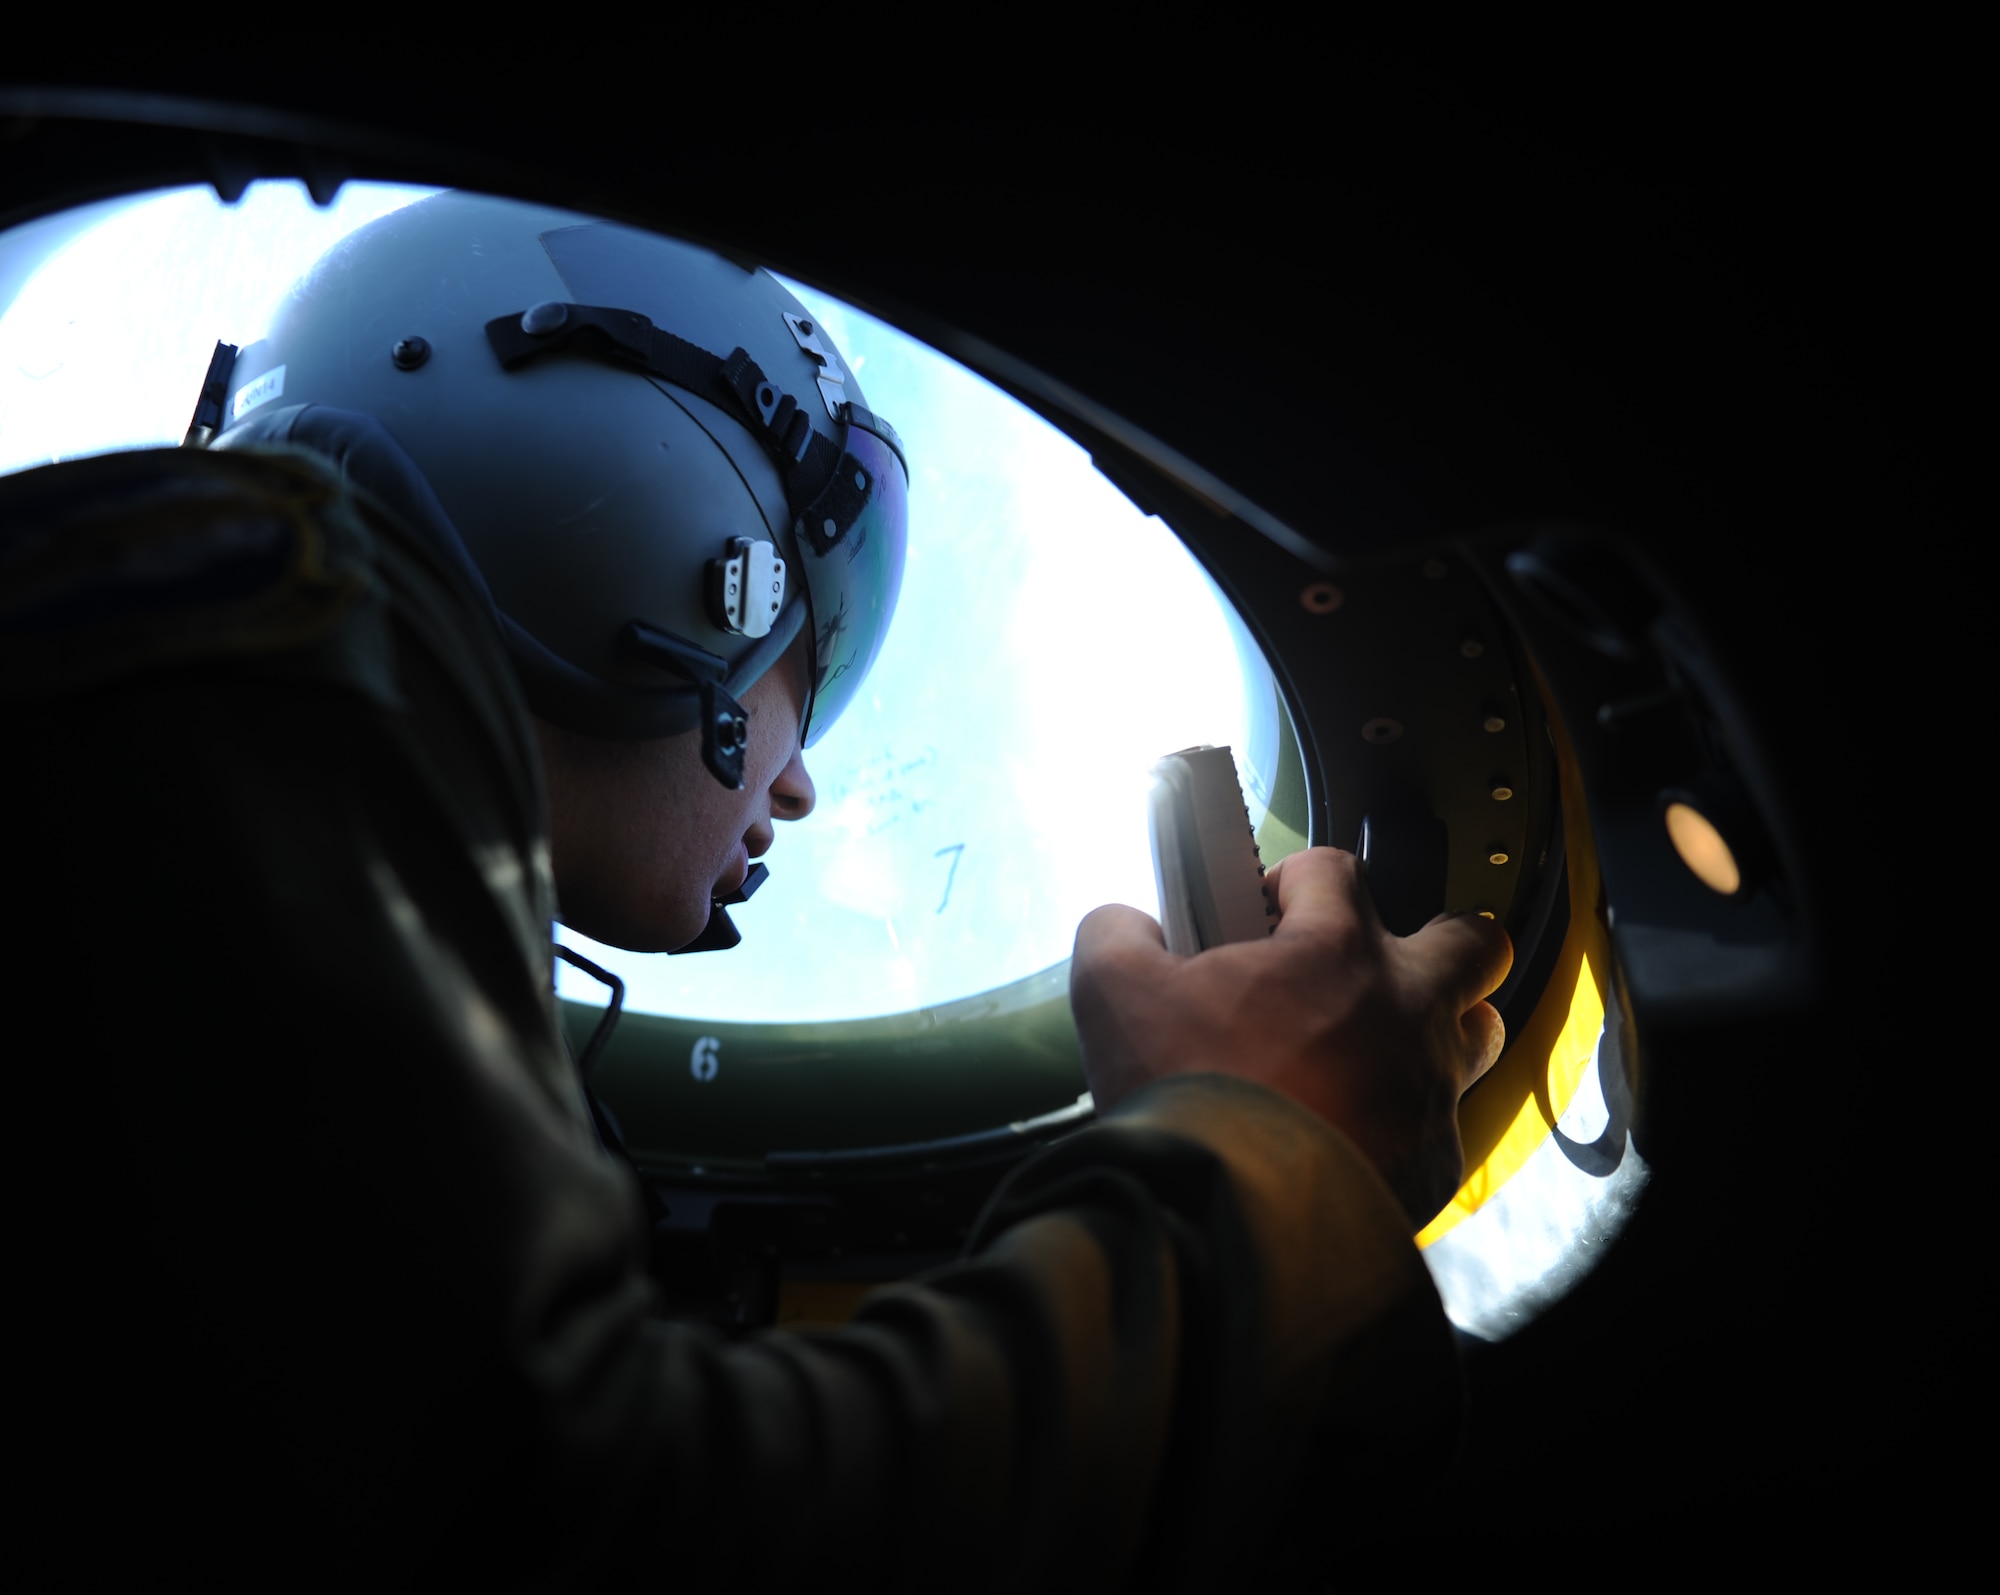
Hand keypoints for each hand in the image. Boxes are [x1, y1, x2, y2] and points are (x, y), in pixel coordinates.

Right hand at [1071, 847, 1512, 1225]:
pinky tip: (1354, 1137)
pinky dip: (1404, 1123)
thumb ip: (1117, 934)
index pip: (1337, 870)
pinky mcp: (1436, 1163)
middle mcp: (1407, 1009)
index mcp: (1339, 950)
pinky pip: (1441, 1126)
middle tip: (1369, 967)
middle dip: (1431, 940)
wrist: (1233, 1221)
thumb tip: (1126, 925)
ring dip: (1439, 1027)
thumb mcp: (1113, 993)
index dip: (1295, 881)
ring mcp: (1432, 1088)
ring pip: (1477, 1031)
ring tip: (1377, 1049)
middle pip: (1470, 940)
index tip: (1261, 914)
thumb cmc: (1187, 1095)